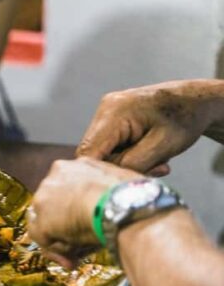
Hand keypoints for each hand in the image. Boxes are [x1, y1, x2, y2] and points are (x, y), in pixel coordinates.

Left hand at [28, 158, 141, 266]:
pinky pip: (43, 240)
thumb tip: (107, 210)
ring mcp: (45, 197)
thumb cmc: (134, 197)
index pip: (66, 190)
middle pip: (52, 206)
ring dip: (60, 239)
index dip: (73, 210)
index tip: (87, 223)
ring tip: (79, 253)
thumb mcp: (120, 187)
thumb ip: (105, 194)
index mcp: (76, 166)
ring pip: (45, 222)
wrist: (126, 205)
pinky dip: (55, 251)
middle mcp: (55, 176)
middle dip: (63, 226)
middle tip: (79, 244)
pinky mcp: (43, 220)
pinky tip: (73, 257)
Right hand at [77, 80, 223, 173]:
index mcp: (114, 112)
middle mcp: (105, 110)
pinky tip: (148, 155)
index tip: (121, 184)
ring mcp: (106, 114)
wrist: (197, 101)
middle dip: (119, 168)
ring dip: (125, 163)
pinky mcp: (111, 121)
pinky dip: (127, 157)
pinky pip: (110, 147)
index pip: (88, 153)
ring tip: (156, 161)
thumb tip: (109, 180)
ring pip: (102, 153)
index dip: (98, 174)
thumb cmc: (186, 118)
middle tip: (154, 170)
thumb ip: (132, 164)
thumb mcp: (162, 146)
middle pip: (94, 154)